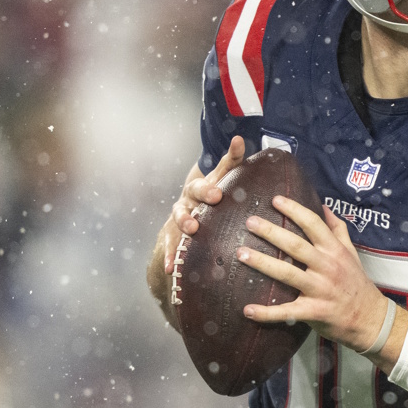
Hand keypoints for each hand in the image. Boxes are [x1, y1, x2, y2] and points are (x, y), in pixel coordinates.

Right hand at [159, 135, 245, 275]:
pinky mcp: (173, 234)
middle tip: (197, 222)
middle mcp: (186, 201)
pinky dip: (169, 256)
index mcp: (199, 187)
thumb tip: (238, 139)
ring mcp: (178, 217)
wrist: (193, 200)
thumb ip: (232, 159)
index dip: (208, 190)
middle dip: (191, 213)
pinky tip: (168, 269)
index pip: (202, 186)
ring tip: (187, 237)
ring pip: (176, 223)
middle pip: (186, 204)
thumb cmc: (214, 188)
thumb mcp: (223, 175)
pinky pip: (170, 245)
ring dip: (180, 232)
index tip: (217, 195)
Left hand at [237, 195, 393, 351]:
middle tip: (250, 221)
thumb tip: (324, 206)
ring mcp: (320, 290)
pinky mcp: (314, 312)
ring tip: (241, 254)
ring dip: (262, 263)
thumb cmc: (357, 283)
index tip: (275, 200)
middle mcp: (327, 267)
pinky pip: (286, 312)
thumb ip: (337, 229)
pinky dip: (266, 312)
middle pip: (295, 245)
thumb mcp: (351, 252)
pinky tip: (247, 310)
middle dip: (271, 232)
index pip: (313, 224)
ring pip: (287, 274)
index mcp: (334, 250)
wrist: (370, 318)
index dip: (294, 210)